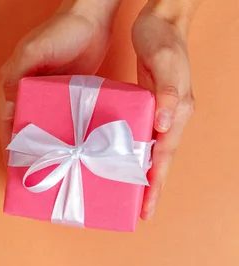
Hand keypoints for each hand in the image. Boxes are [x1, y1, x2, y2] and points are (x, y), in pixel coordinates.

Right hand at [0, 0, 120, 161]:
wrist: (93, 17)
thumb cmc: (61, 30)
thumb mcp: (34, 51)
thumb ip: (17, 75)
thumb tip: (7, 108)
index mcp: (13, 83)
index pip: (6, 122)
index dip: (8, 145)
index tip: (13, 168)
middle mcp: (27, 92)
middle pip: (23, 128)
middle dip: (26, 151)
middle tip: (35, 175)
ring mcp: (47, 95)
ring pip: (42, 127)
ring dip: (46, 146)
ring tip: (53, 169)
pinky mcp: (66, 95)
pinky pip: (62, 120)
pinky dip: (63, 135)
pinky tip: (72, 150)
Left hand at [132, 0, 200, 218]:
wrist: (161, 21)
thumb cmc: (164, 41)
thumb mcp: (165, 64)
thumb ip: (167, 95)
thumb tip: (164, 127)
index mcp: (176, 112)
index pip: (164, 155)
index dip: (155, 183)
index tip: (146, 208)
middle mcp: (170, 116)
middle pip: (160, 159)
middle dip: (150, 187)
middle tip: (140, 212)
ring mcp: (160, 112)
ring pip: (151, 151)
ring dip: (142, 173)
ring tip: (130, 196)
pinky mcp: (148, 105)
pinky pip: (141, 136)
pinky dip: (134, 153)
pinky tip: (120, 160)